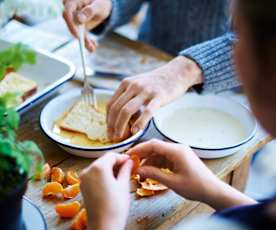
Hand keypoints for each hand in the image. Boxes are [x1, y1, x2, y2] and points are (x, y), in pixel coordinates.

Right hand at [63, 0, 111, 50]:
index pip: (67, 13)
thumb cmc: (101, 2)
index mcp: (74, 2)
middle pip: (71, 25)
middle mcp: (72, 11)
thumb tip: (78, 19)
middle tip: (89, 46)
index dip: (71, 25)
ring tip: (93, 47)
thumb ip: (89, 11)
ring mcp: (75, 19)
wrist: (103, 5)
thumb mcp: (98, 6)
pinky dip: (87, 42)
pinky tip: (94, 45)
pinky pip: (81, 36)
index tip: (78, 36)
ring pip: (76, 33)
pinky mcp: (79, 27)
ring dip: (84, 42)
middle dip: (80, 37)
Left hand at [80, 152, 132, 229]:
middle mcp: (88, 170)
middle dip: (116, 163)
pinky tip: (112, 181)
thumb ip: (126, 170)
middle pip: (104, 160)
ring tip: (122, 175)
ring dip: (109, 169)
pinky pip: (94, 175)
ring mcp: (83, 179)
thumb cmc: (115, 207)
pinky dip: (102, 175)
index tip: (131, 161)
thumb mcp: (124, 185)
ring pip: (98, 167)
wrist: (104, 227)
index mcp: (98, 167)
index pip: (112, 155)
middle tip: (128, 168)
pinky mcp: (83, 186)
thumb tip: (130, 161)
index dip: (122, 157)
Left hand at [107, 56, 202, 141]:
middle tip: (113, 137)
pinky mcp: (159, 96)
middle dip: (112, 126)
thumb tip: (122, 119)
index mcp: (126, 83)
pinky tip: (136, 131)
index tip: (109, 131)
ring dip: (121, 126)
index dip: (108, 120)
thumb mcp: (138, 85)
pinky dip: (139, 123)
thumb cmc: (156, 83)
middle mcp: (133, 86)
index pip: (111, 104)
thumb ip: (129, 98)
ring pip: (127, 111)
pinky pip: (147, 111)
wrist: (176, 72)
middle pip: (116, 109)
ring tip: (121, 137)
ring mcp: (146, 90)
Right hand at [128, 139, 255, 209]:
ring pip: (159, 154)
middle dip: (142, 156)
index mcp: (177, 151)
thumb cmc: (196, 187)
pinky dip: (156, 165)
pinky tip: (150, 173)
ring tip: (140, 173)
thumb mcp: (173, 182)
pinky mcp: (180, 159)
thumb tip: (139, 170)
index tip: (129, 155)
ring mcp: (179, 153)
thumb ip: (154, 174)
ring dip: (149, 162)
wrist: (213, 191)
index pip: (153, 144)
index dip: (139, 149)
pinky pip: (164, 159)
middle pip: (155, 148)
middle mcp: (177, 148)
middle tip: (132, 164)